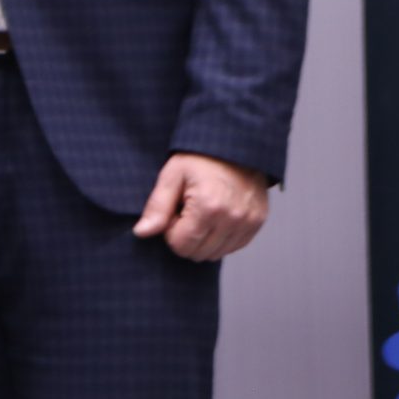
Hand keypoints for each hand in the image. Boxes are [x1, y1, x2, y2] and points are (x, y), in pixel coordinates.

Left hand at [133, 151, 269, 261]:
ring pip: (215, 254)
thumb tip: (141, 233)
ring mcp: (248, 222)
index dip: (170, 231)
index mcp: (209, 207)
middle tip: (185, 211)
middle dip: (185, 237)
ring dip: (202, 239)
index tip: (174, 211)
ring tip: (201, 213)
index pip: (181, 245)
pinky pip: (233, 247)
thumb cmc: (199, 158)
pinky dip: (219, 239)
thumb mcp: (172, 176)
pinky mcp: (257, 222)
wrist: (234, 145)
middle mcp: (233, 218)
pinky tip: (215, 218)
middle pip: (198, 253)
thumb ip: (157, 207)